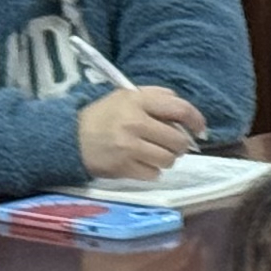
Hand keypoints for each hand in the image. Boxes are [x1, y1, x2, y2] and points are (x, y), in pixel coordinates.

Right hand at [76, 85, 206, 181]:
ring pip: (168, 159)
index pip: (179, 109)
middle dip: (179, 144)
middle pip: (177, 140)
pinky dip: (151, 170)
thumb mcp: (126, 96)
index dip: (196, 120)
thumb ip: (156, 97)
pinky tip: (140, 162)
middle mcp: (134, 123)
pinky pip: (154, 174)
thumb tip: (185, 112)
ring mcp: (129, 148)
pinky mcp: (123, 168)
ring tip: (153, 153)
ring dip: (166, 158)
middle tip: (170, 144)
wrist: (70, 137)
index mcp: (137, 100)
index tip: (200, 129)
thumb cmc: (103, 116)